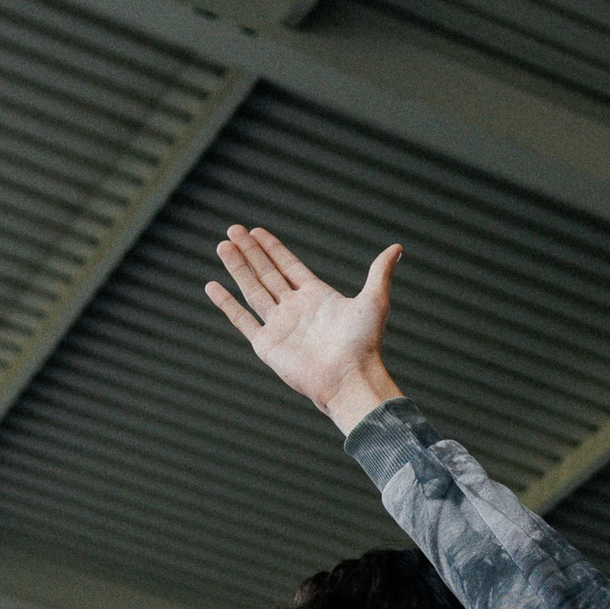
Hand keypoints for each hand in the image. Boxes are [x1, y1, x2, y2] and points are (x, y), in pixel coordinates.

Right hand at [205, 226, 404, 432]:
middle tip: (233, 230)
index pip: (288, 266)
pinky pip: (242, 320)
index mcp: (317, 297)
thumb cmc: (364, 344)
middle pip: (267, 273)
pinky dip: (227, 304)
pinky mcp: (267, 345)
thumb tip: (397, 248)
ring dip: (237, 268)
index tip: (256, 231)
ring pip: (253, 290)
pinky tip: (212, 286)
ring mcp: (279, 326)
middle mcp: (295, 309)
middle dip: (250, 251)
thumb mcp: (374, 301)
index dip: (272, 248)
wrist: (350, 378)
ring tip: (222, 246)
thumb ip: (379, 273)